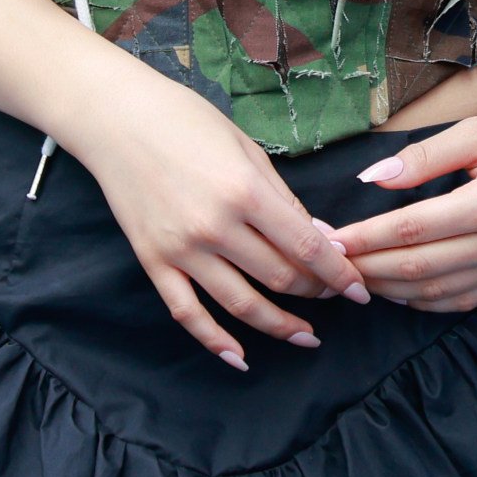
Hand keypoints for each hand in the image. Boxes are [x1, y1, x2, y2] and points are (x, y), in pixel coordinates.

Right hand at [67, 60, 369, 372]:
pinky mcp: (153, 261)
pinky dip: (215, 341)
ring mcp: (181, 249)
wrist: (115, 119)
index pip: (307, 247)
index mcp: (244, 191)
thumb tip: (320, 239)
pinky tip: (239, 357)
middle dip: (316, 292)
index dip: (340, 274)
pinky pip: (188, 313)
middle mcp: (214, 226)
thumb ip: (283, 199)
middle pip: (280, 277)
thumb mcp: (246, 149)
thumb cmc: (185, 121)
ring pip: (242, 305)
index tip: (360, 288)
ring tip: (306, 335)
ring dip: (279, 325)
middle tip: (333, 295)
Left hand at [334, 96, 476, 313]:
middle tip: (327, 263)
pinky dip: (424, 301)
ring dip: (389, 289)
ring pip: (436, 292)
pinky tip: (397, 290)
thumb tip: (371, 178)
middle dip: (365, 268)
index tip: (327, 237)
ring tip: (352, 277)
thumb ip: (424, 157)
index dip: (363, 237)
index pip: (408, 230)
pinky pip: (463, 301)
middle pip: (416, 268)